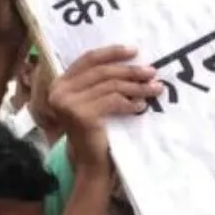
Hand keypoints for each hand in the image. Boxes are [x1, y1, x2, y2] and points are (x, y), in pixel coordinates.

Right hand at [48, 46, 160, 168]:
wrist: (91, 164)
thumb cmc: (96, 131)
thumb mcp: (93, 101)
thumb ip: (100, 82)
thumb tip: (132, 60)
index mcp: (60, 83)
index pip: (88, 59)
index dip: (112, 53)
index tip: (134, 51)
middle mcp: (59, 91)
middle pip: (102, 72)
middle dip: (130, 71)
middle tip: (152, 72)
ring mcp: (68, 103)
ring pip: (110, 86)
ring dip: (136, 87)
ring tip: (154, 89)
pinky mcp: (81, 115)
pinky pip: (113, 101)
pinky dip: (130, 102)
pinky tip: (141, 106)